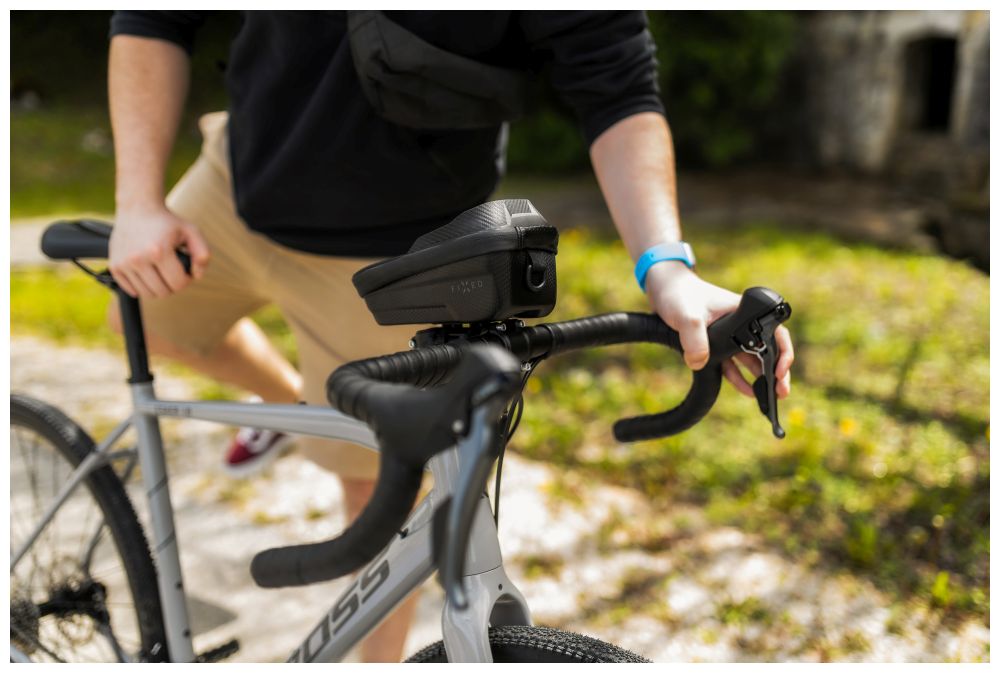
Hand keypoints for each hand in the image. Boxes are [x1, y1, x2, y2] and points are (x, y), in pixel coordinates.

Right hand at [109, 205, 210, 298]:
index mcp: (159, 251)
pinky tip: (147, 272)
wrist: (138, 208)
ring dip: (157, 287)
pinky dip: (141, 286)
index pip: (178, 284)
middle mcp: (139, 259)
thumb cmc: (167, 222)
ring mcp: (124, 263)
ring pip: (147, 294)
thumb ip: (203, 254)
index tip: (185, 270)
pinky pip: (131, 290)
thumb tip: (197, 276)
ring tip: (161, 271)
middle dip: (172, 285)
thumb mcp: (192, 232)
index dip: (186, 279)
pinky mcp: (115, 266)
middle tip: (173, 271)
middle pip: (162, 292)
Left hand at [644, 262, 793, 399]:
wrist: (663, 289)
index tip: (780, 371)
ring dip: (761, 378)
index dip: (783, 353)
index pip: (775, 333)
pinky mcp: (715, 344)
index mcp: (744, 313)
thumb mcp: (687, 315)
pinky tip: (748, 392)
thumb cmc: (679, 294)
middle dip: (776, 372)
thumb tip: (699, 363)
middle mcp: (741, 324)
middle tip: (782, 392)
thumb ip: (694, 338)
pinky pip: (732, 365)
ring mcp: (729, 335)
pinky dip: (740, 378)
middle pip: (768, 349)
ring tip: (768, 399)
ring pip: (751, 360)